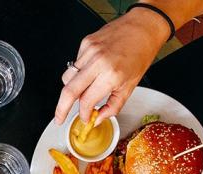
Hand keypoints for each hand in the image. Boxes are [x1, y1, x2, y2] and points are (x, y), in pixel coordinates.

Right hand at [54, 8, 168, 123]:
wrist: (143, 27)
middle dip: (61, 109)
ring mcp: (89, 51)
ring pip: (67, 78)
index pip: (86, 101)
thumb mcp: (130, 86)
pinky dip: (79, 73)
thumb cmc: (140, 54)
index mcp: (111, 75)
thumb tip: (98, 118)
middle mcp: (98, 62)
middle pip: (69, 91)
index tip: (85, 118)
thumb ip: (113, 106)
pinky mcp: (86, 43)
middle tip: (59, 118)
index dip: (84, 114)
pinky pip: (74, 64)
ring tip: (82, 90)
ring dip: (71, 89)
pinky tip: (91, 70)